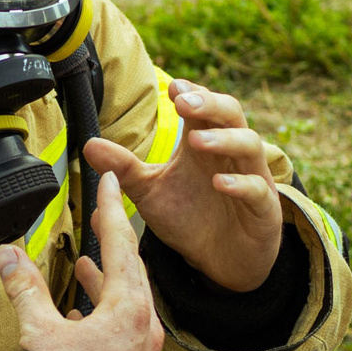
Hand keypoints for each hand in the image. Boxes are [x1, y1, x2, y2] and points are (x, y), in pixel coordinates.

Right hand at [0, 169, 162, 350]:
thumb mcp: (39, 332)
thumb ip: (24, 289)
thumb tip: (5, 252)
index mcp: (129, 309)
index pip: (120, 244)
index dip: (110, 208)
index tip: (111, 179)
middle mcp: (146, 327)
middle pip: (132, 270)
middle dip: (115, 241)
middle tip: (106, 215)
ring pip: (131, 301)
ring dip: (109, 280)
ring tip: (91, 264)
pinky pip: (128, 328)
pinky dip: (108, 312)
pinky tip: (86, 315)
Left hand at [84, 80, 281, 292]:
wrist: (220, 262)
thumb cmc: (189, 218)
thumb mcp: (150, 193)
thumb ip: (123, 169)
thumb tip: (89, 145)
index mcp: (205, 143)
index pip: (204, 106)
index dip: (191, 93)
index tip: (171, 88)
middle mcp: (231, 154)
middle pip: (231, 114)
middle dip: (209, 103)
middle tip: (184, 102)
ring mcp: (252, 179)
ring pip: (251, 145)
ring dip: (225, 139)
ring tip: (197, 140)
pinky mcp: (263, 210)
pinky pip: (258, 191)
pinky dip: (241, 184)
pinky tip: (220, 182)